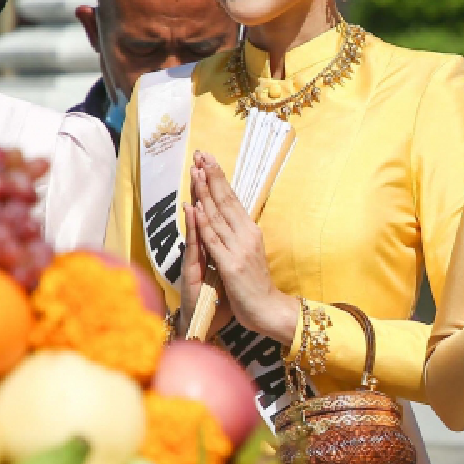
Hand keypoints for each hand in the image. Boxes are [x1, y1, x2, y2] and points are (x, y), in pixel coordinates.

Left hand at [187, 152, 298, 342]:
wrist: (268, 310)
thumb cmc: (255, 285)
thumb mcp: (248, 253)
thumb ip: (237, 235)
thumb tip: (227, 217)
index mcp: (250, 231)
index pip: (232, 199)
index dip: (219, 178)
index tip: (208, 159)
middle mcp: (246, 235)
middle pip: (226, 200)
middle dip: (211, 176)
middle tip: (201, 154)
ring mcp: (239, 249)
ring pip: (218, 215)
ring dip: (205, 192)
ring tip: (195, 171)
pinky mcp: (231, 265)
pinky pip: (213, 241)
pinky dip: (204, 223)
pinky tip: (196, 207)